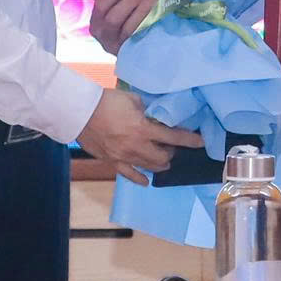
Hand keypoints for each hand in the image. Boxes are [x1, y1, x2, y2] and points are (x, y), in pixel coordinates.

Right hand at [77, 87, 204, 184]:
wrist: (80, 111)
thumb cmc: (107, 101)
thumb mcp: (133, 99)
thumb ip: (147, 109)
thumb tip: (155, 115)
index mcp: (143, 129)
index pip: (173, 137)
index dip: (189, 140)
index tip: (200, 143)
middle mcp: (137, 146)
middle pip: (164, 158)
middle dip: (171, 152)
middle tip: (170, 145)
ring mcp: (124, 157)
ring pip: (150, 168)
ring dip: (159, 163)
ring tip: (161, 157)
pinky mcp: (113, 162)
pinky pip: (130, 175)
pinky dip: (140, 179)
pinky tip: (146, 180)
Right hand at [88, 0, 160, 54]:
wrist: (134, 42)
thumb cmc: (121, 12)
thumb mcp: (108, 1)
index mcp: (96, 20)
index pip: (100, 6)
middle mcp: (103, 35)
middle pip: (113, 19)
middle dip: (129, 1)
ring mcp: (117, 45)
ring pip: (127, 29)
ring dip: (141, 10)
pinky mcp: (132, 50)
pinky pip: (139, 36)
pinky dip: (148, 21)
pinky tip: (157, 10)